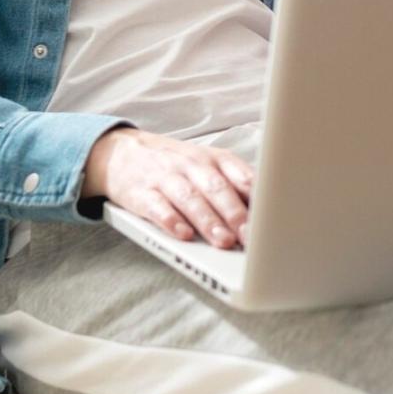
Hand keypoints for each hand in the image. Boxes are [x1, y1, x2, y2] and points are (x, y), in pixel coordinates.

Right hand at [82, 128, 253, 248]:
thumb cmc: (177, 165)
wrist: (122, 152)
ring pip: (190, 199)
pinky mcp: (141, 193)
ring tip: (222, 241)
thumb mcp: (208, 166)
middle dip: (234, 213)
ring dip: (208, 221)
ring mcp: (165, 178)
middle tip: (249, 235)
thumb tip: (265, 214)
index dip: (256, 196)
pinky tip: (183, 235)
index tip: (270, 217)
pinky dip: (170, 221)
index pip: (239, 174)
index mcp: (214, 159)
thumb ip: (234, 186)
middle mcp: (191, 165)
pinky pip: (157, 207)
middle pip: (216, 188)